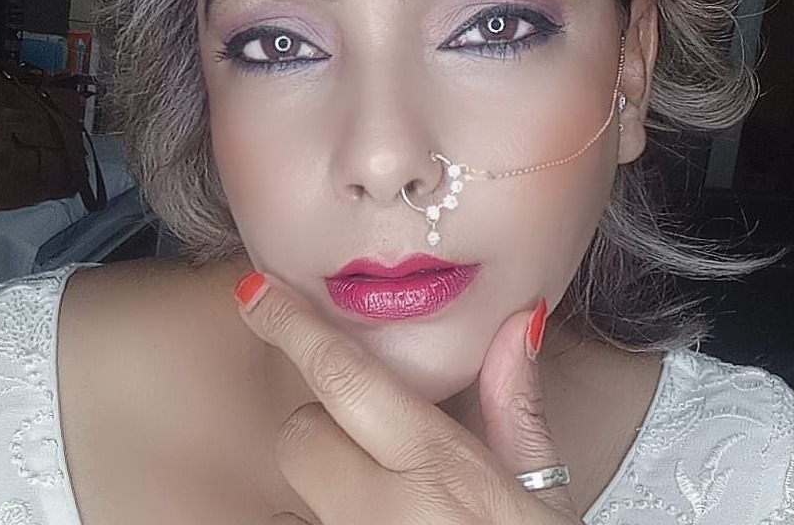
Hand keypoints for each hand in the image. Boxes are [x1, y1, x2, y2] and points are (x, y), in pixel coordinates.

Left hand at [236, 274, 580, 524]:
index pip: (345, 376)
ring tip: (384, 508)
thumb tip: (520, 322)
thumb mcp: (540, 493)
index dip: (292, 326)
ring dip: (329, 488)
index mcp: (437, 467)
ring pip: (299, 488)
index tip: (253, 292)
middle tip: (376, 455)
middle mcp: (383, 509)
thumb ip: (518, 404)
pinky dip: (328, 522)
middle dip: (326, 431)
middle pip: (300, 434)